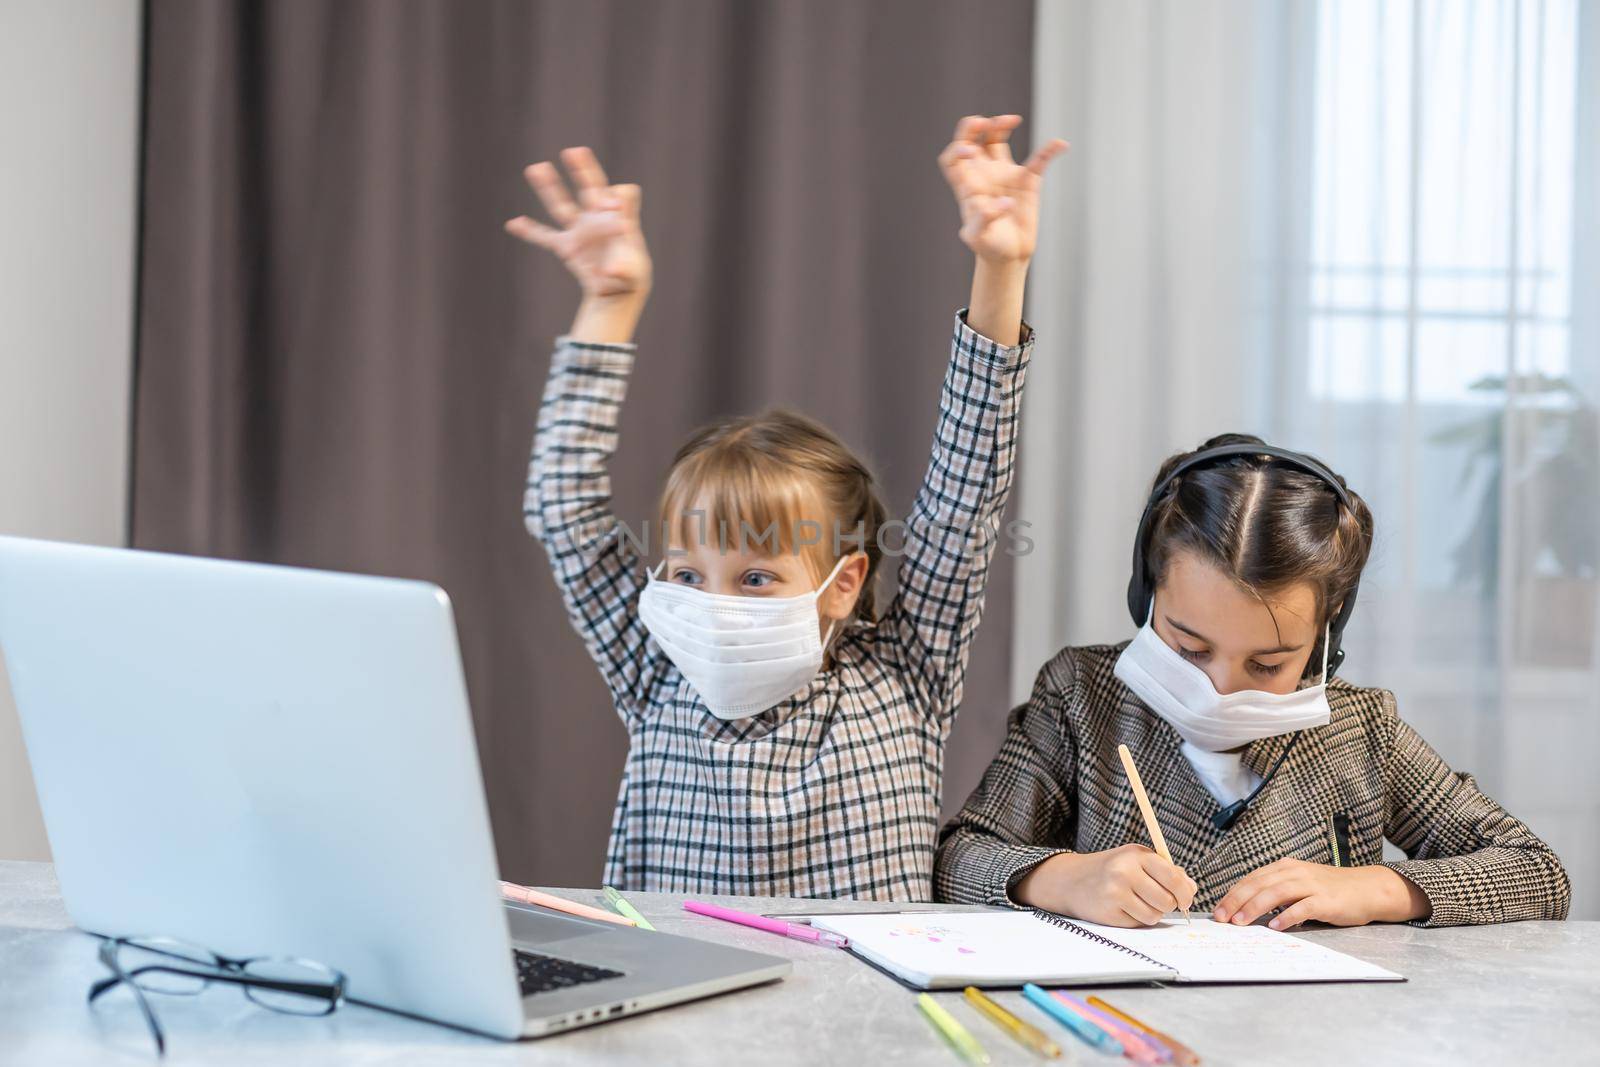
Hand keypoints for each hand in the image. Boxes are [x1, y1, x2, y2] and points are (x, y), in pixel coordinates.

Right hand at [505, 147, 651, 298]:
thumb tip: (623, 220)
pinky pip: (544, 237)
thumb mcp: (634, 257)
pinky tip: (512, 224)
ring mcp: (579, 232)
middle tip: (573, 152)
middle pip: (587, 189)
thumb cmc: (631, 274)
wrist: (618, 293)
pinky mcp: (566, 248)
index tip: (612, 205)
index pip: (612, 194)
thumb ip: (627, 238)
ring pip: (561, 206)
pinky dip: (529, 231)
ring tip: (535, 168)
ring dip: (548, 188)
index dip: (612, 197)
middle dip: (582, 171)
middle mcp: (595, 220)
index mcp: (615, 218)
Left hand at [938, 115, 1066, 264]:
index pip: (953, 158)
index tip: (967, 150)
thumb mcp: (979, 237)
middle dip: (974, 127)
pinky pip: (1039, 159)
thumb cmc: (987, 246)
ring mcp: (1004, 174)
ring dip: (1000, 125)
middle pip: (972, 140)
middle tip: (985, 123)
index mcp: (967, 185)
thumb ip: (985, 219)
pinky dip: (1049, 150)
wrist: (1009, 254)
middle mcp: (983, 174)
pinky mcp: (1027, 180)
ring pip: (996, 139)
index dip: (956, 149)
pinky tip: (1060, 145)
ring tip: (1012, 120)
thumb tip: (1005, 202)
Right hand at [1014, 845, 1197, 926]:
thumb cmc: (1110, 869)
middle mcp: (1125, 871)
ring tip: (1138, 902)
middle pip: (1167, 900)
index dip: (1185, 893)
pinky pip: (1139, 923)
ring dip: (1152, 913)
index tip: (1186, 899)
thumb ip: (1166, 871)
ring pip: (1155, 915)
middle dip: (1168, 905)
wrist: (1071, 880)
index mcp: (1136, 855)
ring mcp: (1115, 893)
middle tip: (1160, 901)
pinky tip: (1125, 908)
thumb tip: (1191, 887)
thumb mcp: (1136, 860)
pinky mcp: (1109, 912)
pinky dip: (1137, 919)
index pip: (1174, 878)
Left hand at [1213, 859, 1430, 929]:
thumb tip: (1247, 908)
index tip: (1218, 911)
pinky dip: (1287, 916)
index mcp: (1285, 868)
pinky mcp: (1326, 900)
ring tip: (1240, 922)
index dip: (1232, 894)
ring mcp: (1311, 885)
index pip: (1252, 879)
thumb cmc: (1330, 890)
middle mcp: (1295, 872)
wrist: (1367, 889)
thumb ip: (1277, 892)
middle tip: (1221, 918)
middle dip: (1236, 901)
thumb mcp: (1299, 884)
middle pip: (1258, 884)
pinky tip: (1275, 926)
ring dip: (1255, 908)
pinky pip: (1302, 907)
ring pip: (1276, 893)